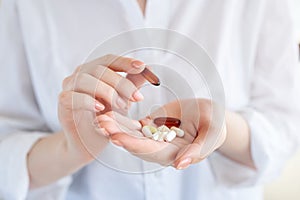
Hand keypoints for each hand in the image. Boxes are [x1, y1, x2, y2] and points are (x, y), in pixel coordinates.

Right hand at [58, 54, 145, 162]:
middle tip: (136, 98)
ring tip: (121, 106)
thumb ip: (132, 85)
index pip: (110, 60)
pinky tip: (100, 108)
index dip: (125, 62)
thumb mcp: (123, 100)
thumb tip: (147, 71)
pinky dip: (87, 101)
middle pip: (100, 69)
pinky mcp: (63, 103)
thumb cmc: (105, 117)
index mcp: (95, 70)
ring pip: (86, 80)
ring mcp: (69, 87)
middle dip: (121, 83)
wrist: (89, 141)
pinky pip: (72, 97)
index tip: (142, 67)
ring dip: (107, 91)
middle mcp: (81, 75)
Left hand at [98, 99, 225, 168]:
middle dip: (118, 135)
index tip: (117, 138)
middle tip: (102, 124)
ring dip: (116, 127)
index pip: (152, 152)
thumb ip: (199, 150)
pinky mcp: (150, 126)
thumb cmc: (215, 123)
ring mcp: (154, 138)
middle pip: (136, 144)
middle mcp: (161, 149)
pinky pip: (133, 125)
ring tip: (100, 117)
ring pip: (131, 134)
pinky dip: (121, 119)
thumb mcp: (213, 133)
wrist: (209, 114)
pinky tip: (108, 111)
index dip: (135, 145)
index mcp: (176, 153)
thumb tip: (179, 166)